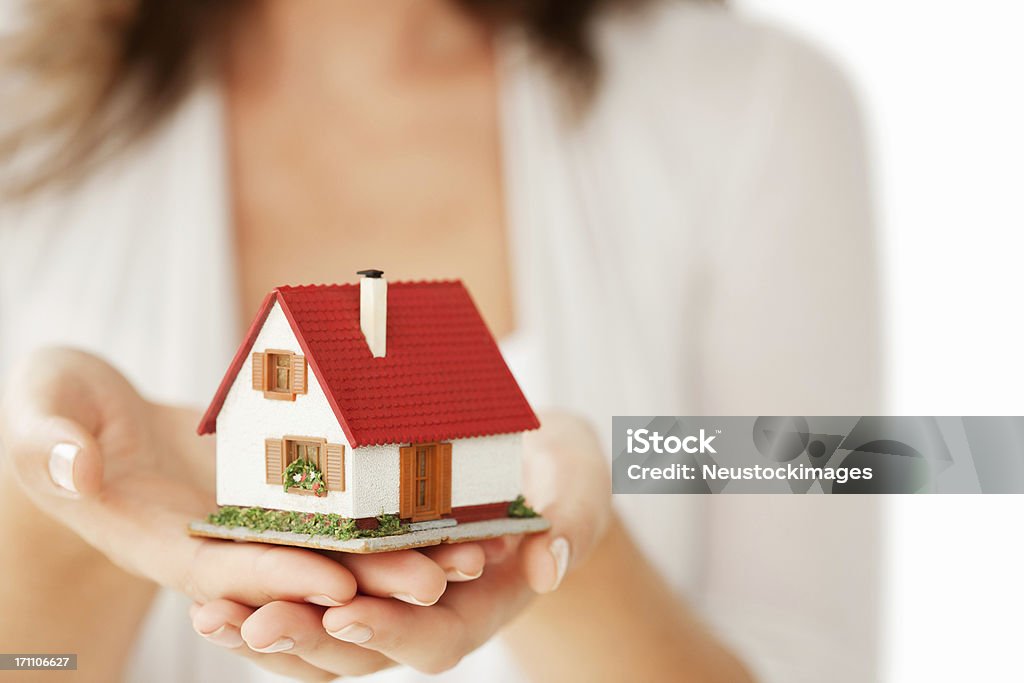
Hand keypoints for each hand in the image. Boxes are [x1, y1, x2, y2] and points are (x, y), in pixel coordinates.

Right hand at [0, 348, 484, 619]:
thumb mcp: (41, 410)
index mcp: (154, 539)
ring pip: (331, 549)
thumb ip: (49, 442)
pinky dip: (387, 515)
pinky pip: (336, 510)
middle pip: (297, 572)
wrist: (90, 410)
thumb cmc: (55, 407)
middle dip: (368, 581)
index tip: (340, 583)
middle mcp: (212, 544)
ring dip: (396, 556)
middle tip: (443, 575)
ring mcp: (247, 522)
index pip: (223, 572)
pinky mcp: (275, 495)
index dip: (279, 579)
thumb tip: (71, 467)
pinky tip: (445, 506)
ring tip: (469, 550)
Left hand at [189, 412, 612, 678]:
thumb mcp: (579, 485)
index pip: (435, 636)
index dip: (392, 631)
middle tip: (251, 623)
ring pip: (321, 631)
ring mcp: (388, 594)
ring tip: (210, 616)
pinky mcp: (356, 567)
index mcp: (483, 603)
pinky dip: (261, 593)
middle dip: (307, 639)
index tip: (345, 615)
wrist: (533, 463)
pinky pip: (306, 593)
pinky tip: (213, 589)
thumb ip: (574, 520)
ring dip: (265, 629)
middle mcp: (427, 612)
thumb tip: (549, 565)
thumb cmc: (562, 472)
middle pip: (363, 647)